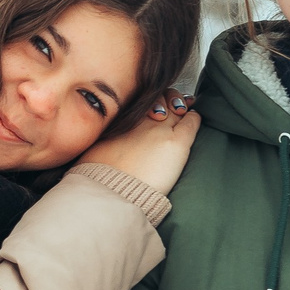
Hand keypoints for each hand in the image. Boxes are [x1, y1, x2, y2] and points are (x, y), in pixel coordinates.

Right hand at [78, 89, 200, 192]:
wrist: (114, 191)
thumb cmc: (102, 176)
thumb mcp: (96, 148)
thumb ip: (105, 138)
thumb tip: (106, 140)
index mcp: (123, 120)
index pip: (140, 100)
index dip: (148, 100)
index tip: (152, 105)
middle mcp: (142, 119)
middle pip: (158, 98)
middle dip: (166, 98)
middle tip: (171, 105)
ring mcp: (161, 129)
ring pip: (176, 105)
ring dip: (180, 105)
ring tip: (182, 109)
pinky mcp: (177, 142)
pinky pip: (191, 121)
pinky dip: (194, 117)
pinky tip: (193, 118)